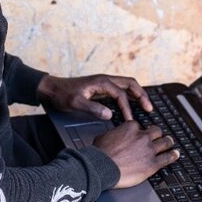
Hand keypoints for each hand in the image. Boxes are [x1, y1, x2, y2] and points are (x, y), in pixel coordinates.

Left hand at [36, 74, 152, 120]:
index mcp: (102, 82)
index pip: (121, 94)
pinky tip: (130, 106)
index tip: (130, 121)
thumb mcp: (75, 103)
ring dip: (137, 94)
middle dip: (141, 95)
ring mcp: (104, 83)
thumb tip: (110, 114)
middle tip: (149, 109)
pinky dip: (129, 96)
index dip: (127, 108)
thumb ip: (93, 109)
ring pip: (126, 86)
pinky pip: (120, 90)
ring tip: (145, 107)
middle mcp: (105, 80)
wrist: (51, 89)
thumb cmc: (62, 95)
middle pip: (130, 84)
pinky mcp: (101, 88)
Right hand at [93, 122, 179, 187]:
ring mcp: (149, 150)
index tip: (140, 135)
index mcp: (131, 127)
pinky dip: (173, 155)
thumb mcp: (104, 136)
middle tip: (159, 136)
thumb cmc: (100, 154)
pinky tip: (176, 154)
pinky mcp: (153, 164)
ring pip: (165, 142)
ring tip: (170, 142)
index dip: (140, 131)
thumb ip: (114, 134)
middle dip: (157, 134)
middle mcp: (142, 136)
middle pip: (156, 132)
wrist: (102, 167)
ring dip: (168, 142)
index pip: (140, 126)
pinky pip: (167, 158)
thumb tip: (114, 135)